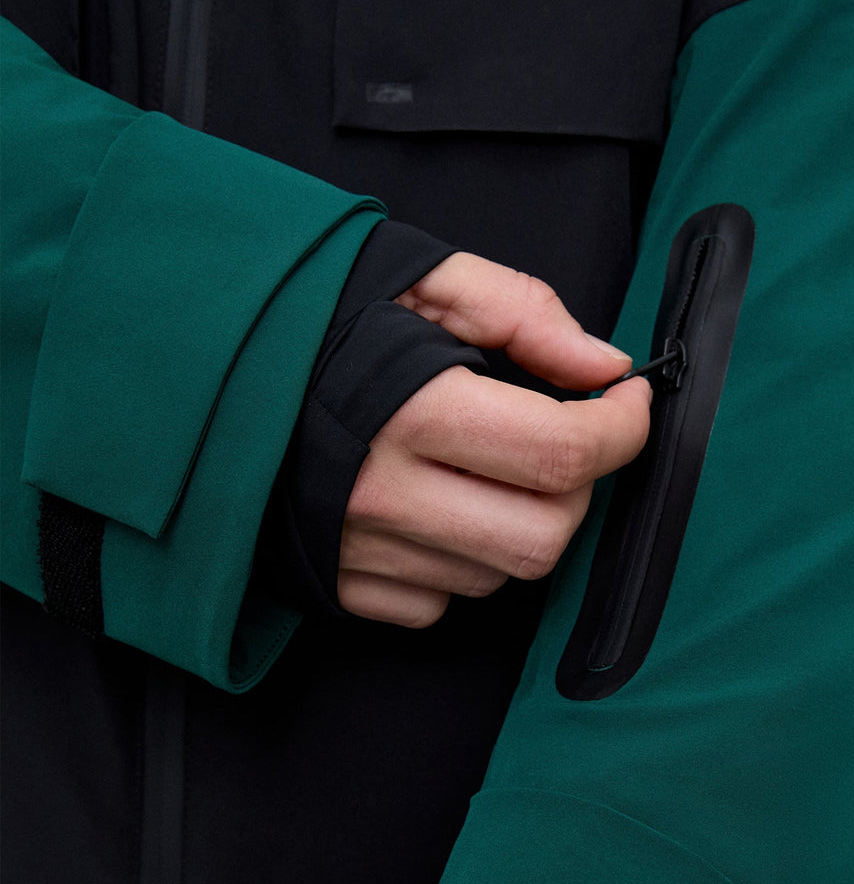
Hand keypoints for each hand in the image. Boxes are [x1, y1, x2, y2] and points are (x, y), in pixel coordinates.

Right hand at [338, 253, 651, 625]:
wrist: (196, 378)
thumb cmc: (312, 323)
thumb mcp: (417, 281)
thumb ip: (520, 311)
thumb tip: (604, 363)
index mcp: (413, 409)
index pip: (562, 453)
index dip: (621, 430)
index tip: (626, 403)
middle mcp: (388, 494)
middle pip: (544, 537)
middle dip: (578, 490)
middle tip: (561, 440)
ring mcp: (363, 551)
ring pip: (499, 576)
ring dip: (518, 525)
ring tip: (483, 469)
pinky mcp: (342, 587)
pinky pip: (440, 602)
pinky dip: (458, 561)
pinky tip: (434, 507)